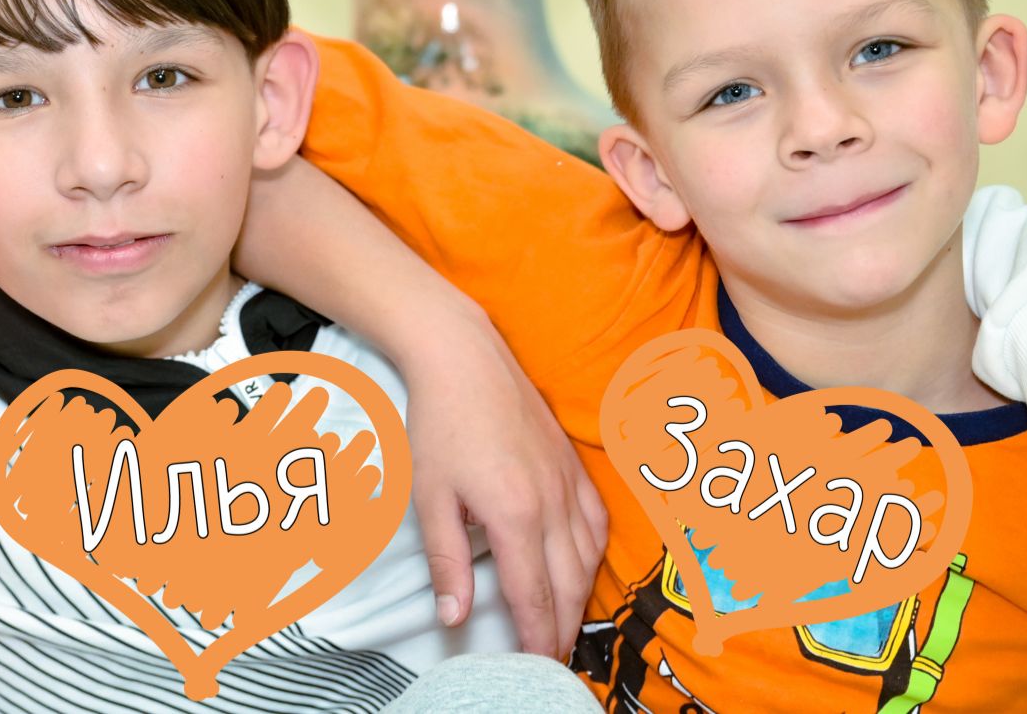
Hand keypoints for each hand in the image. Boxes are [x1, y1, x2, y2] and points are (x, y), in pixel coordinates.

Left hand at [395, 305, 605, 658]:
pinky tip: (584, 568)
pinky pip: (597, 522)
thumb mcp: (429, 496)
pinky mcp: (573, 464)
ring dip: (580, 598)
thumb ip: (445, 561)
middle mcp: (552, 503)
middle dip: (562, 629)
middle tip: (554, 662)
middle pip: (568, 585)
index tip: (536, 667)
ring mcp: (568, 482)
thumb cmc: (440, 424)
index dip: (537, 637)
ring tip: (566, 627)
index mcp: (515, 515)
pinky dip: (594, 555)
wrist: (464, 358)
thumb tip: (455, 616)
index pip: (533, 595)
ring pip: (588, 557)